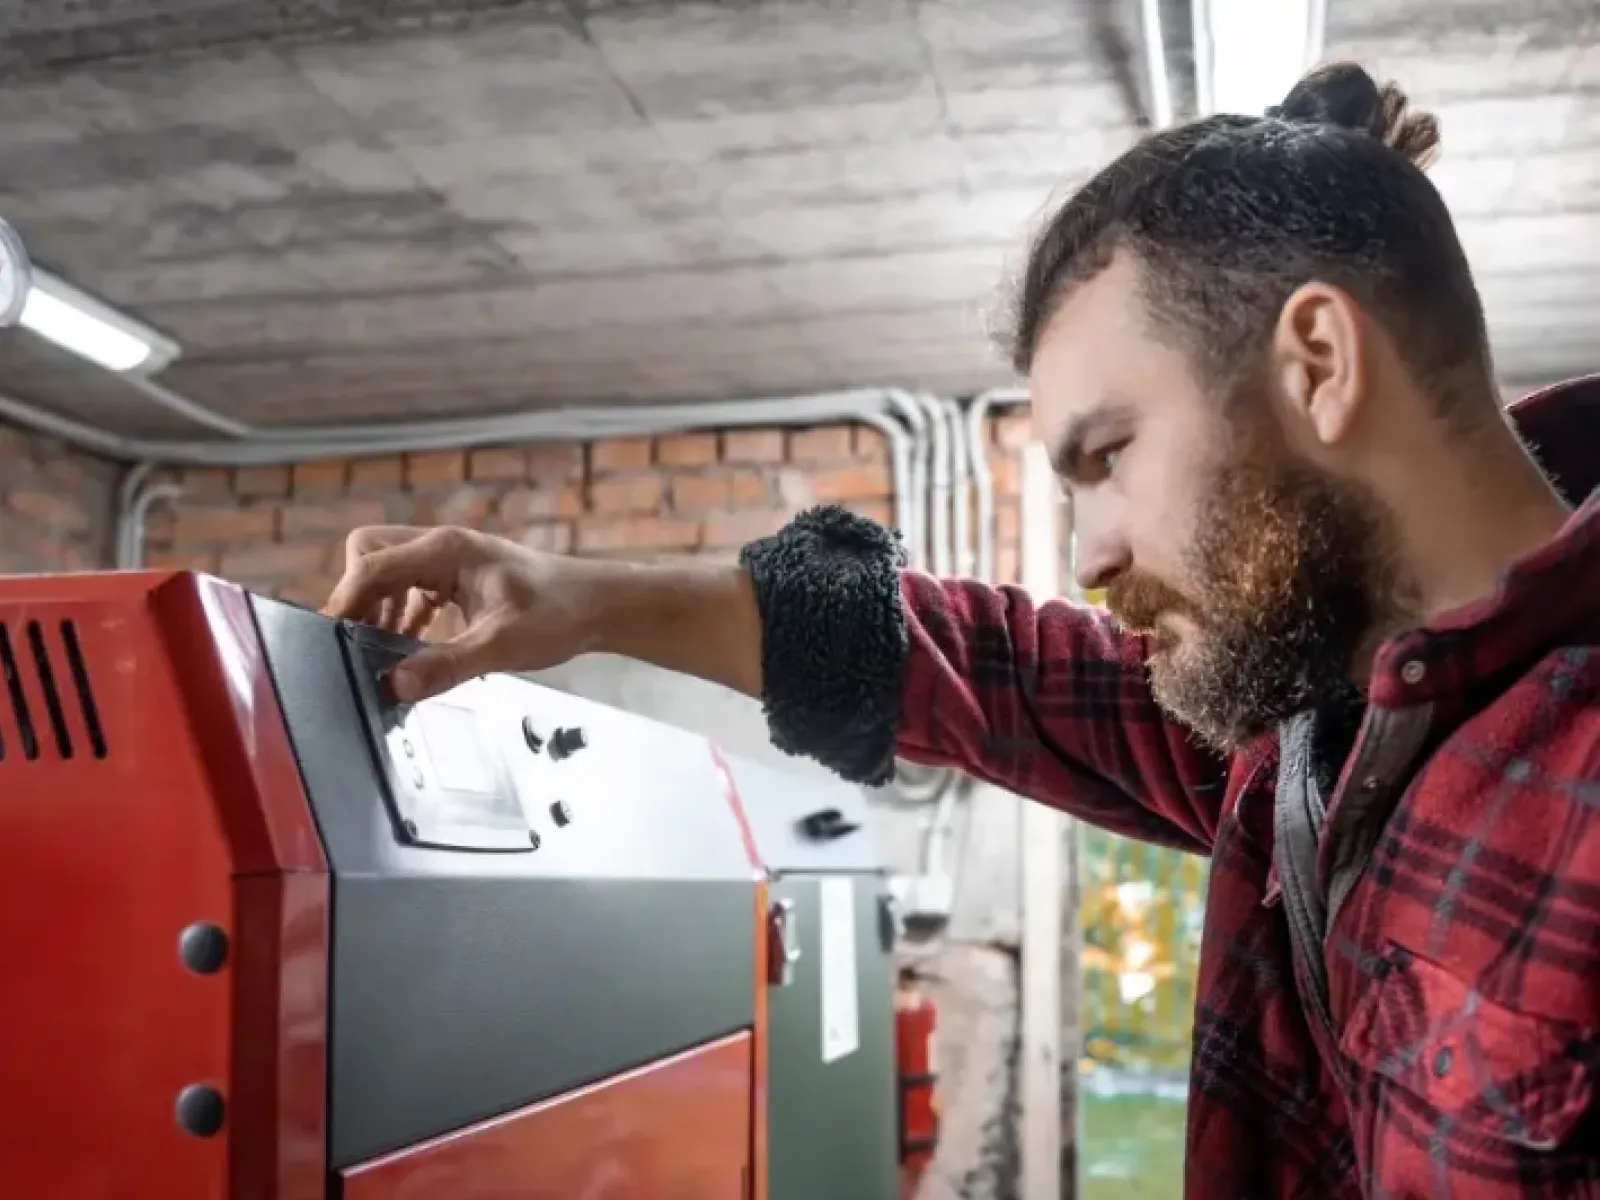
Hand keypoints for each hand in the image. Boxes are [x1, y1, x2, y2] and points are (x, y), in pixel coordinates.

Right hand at [323, 525, 609, 701]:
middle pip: (370, 556)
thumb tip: (394, 684)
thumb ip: (446, 664)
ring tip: (385, 652)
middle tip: (362, 644)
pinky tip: (413, 648)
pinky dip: (402, 615)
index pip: (370, 565)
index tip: (332, 640)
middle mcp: (442, 547)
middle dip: (358, 597)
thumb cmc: (559, 615)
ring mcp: (450, 561)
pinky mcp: (459, 579)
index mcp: (445, 550)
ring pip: (388, 572)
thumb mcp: (502, 646)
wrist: (599, 606)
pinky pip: (411, 589)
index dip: (344, 601)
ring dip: (380, 609)